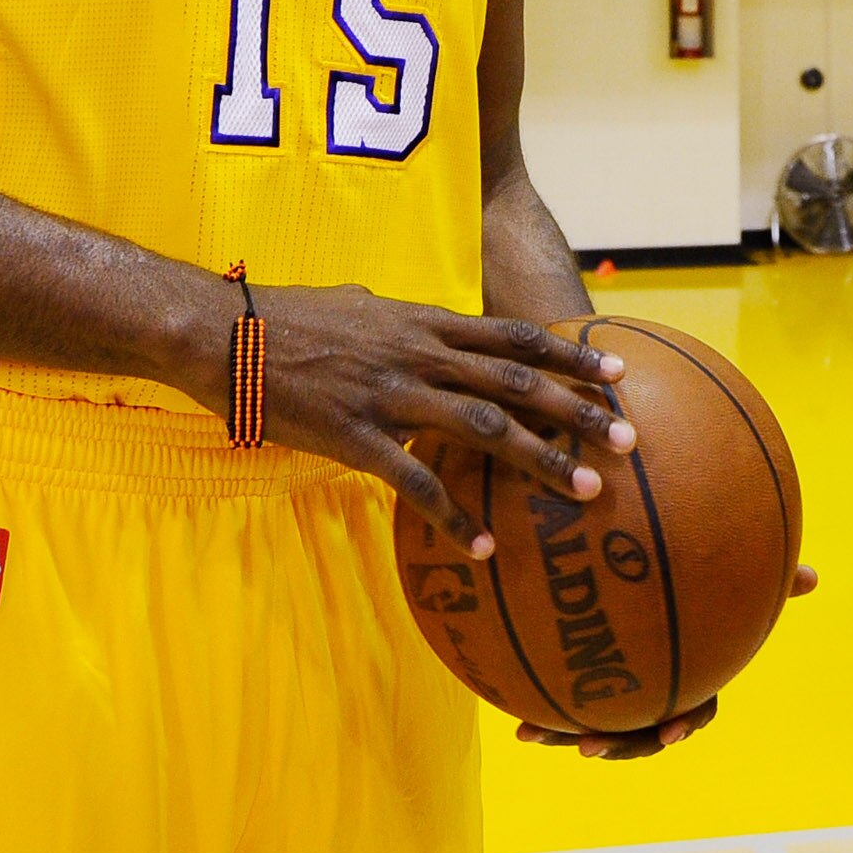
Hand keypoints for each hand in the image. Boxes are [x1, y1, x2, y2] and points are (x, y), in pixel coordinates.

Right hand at [240, 288, 631, 558]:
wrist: (224, 332)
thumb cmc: (291, 319)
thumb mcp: (365, 306)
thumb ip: (410, 324)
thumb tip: (438, 330)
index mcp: (426, 323)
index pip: (516, 338)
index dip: (570, 356)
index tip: (618, 373)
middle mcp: (420, 354)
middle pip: (518, 381)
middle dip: (579, 411)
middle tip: (628, 438)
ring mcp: (390, 394)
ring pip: (484, 426)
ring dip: (540, 461)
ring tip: (586, 491)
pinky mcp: (355, 434)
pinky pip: (415, 481)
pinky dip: (455, 515)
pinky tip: (485, 546)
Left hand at [518, 566, 820, 757]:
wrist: (646, 569)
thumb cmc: (705, 577)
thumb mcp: (734, 576)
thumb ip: (767, 580)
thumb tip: (814, 576)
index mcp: (694, 674)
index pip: (695, 709)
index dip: (683, 724)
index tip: (672, 731)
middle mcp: (654, 690)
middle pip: (637, 732)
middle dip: (612, 745)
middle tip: (587, 747)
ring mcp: (615, 688)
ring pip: (590, 722)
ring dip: (559, 733)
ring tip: (529, 735)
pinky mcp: (578, 676)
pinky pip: (557, 693)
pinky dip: (534, 700)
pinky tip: (504, 703)